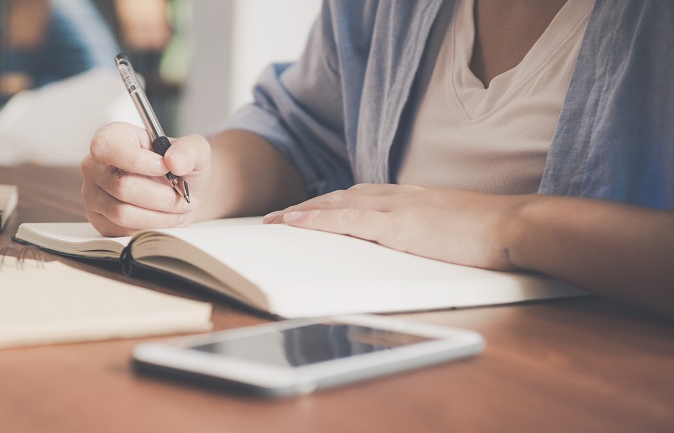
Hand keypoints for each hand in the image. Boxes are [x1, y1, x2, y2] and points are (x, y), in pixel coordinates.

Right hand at [81, 122, 210, 235]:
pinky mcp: (100, 221)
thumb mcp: (193, 149)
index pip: (105, 147)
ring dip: (159, 216)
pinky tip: (167, 219)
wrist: (179, 190)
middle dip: (161, 196)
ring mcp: (93, 195)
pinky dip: (151, 228)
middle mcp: (95, 166)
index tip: (165, 168)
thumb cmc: (178, 166)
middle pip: (121, 187)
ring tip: (181, 210)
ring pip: (123, 213)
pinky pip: (123, 231)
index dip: (136, 160)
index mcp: (111, 137)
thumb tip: (174, 162)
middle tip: (184, 198)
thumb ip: (189, 149)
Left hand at [263, 184, 530, 269]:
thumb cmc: (492, 232)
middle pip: (341, 196)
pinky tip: (292, 222)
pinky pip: (345, 219)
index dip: (331, 203)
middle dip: (308, 206)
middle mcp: (397, 195)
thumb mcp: (451, 227)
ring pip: (335, 203)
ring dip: (302, 212)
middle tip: (279, 216)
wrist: (515, 225)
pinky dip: (315, 219)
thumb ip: (429, 229)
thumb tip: (418, 242)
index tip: (310, 210)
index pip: (361, 196)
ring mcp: (395, 207)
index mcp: (411, 197)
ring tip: (275, 220)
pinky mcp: (396, 224)